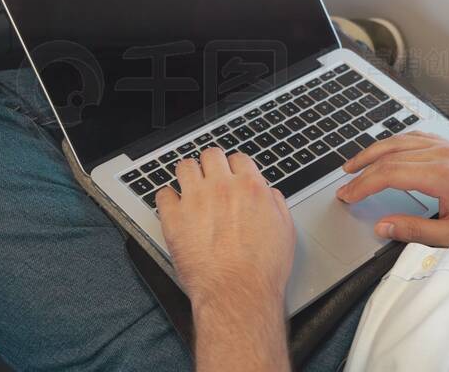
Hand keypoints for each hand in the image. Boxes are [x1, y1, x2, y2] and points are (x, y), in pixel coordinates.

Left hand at [156, 147, 294, 310]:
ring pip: (184, 166)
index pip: (238, 158)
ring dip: (188, 174)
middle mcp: (221, 188)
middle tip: (210, 178)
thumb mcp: (285, 231)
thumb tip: (268, 193)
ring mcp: (195, 201)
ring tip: (189, 186)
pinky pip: (163, 194)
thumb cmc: (262, 269)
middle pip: (210, 155)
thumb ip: (276, 204)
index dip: (235, 167)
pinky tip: (174, 207)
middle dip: (211, 165)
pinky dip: (167, 198)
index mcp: (250, 187)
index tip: (232, 176)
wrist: (237, 293)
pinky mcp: (173, 218)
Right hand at [336, 131, 448, 246]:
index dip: (363, 185)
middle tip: (344, 184)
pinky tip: (386, 152)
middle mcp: (441, 155)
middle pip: (389, 154)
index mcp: (440, 175)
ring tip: (355, 164)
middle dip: (362, 169)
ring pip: (400, 140)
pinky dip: (394, 143)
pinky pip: (415, 138)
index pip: (389, 174)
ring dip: (374, 151)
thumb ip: (414, 231)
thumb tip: (383, 227)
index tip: (347, 196)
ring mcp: (446, 147)